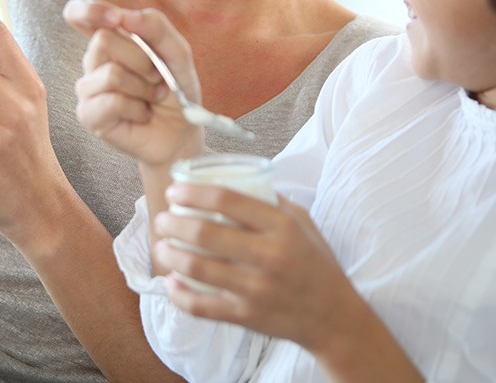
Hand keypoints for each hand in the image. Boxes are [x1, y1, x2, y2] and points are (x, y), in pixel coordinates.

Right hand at [64, 0, 204, 167]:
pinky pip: (112, 101)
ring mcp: (88, 87)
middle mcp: (95, 60)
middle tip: (157, 76)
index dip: (89, 10)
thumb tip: (126, 16)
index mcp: (112, 38)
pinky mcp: (88, 114)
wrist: (181, 131)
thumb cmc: (176, 90)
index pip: (79, 13)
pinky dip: (137, 108)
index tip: (115, 18)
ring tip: (152, 97)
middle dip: (141, 59)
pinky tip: (142, 113)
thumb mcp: (177, 53)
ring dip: (143, 87)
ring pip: (111, 73)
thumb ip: (156, 27)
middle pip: (104, 39)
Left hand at [154, 183, 360, 350]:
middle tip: (162, 218)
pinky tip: (170, 283)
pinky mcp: (246, 316)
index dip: (192, 192)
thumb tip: (234, 178)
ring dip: (169, 255)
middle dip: (172, 223)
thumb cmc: (314, 261)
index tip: (174, 191)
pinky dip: (178, 295)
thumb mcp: (301, 221)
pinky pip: (202, 306)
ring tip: (161, 246)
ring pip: (197, 269)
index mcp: (281, 226)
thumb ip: (270, 200)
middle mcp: (268, 256)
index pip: (226, 200)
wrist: (334, 317)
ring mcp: (256, 289)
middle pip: (204, 233)